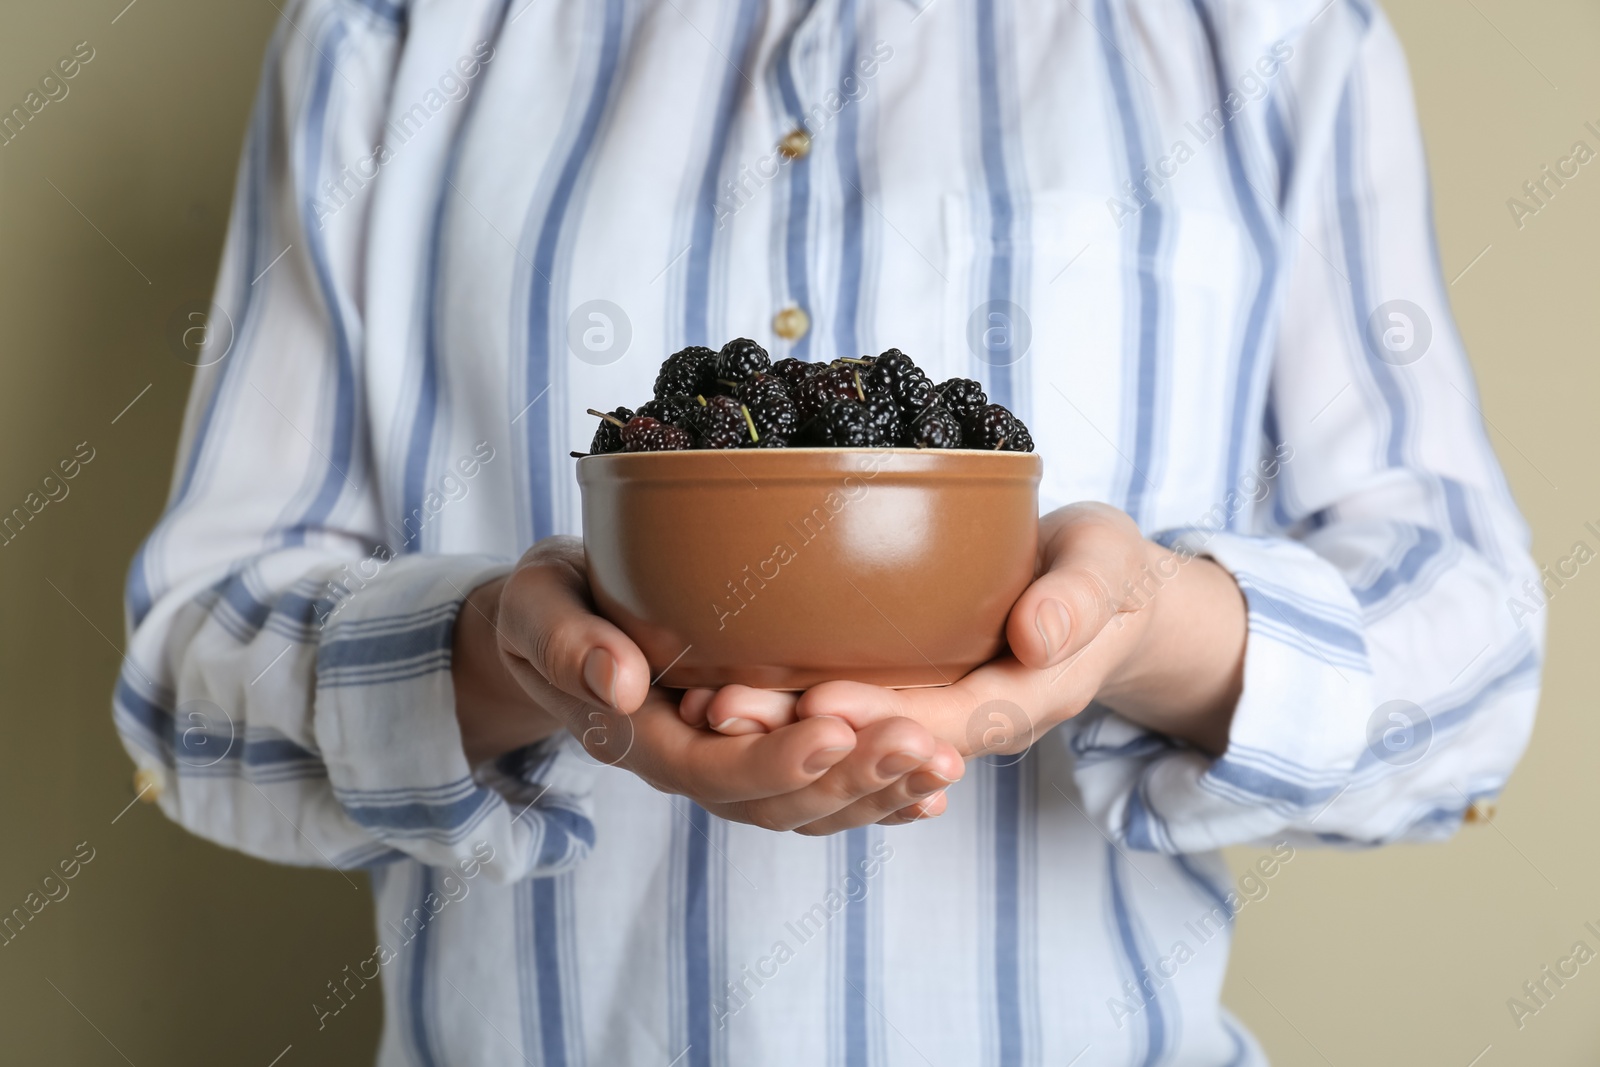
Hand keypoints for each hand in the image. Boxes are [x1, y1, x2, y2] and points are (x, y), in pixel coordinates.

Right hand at [452, 536, 964, 832]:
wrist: (556, 628)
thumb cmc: (549, 608)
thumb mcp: (537, 607)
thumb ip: (567, 643)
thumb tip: (618, 682)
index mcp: (638, 737)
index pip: (711, 769)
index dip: (774, 760)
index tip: (835, 731)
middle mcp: (690, 766)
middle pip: (776, 802)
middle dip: (854, 781)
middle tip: (927, 747)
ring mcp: (728, 768)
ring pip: (810, 808)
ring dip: (880, 793)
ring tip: (947, 766)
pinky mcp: (760, 754)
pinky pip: (823, 795)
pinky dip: (878, 800)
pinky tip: (932, 793)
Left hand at [692, 503, 1246, 761]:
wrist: (1104, 596)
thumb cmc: (1105, 573)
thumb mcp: (1109, 568)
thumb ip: (1080, 598)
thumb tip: (1038, 637)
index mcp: (1021, 700)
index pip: (947, 723)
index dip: (883, 718)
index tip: (819, 700)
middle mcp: (966, 724)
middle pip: (878, 746)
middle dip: (801, 737)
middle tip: (722, 708)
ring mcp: (930, 717)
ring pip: (849, 749)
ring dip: (778, 737)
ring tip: (703, 705)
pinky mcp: (904, 700)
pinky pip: (844, 732)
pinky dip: (786, 724)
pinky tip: (719, 697)